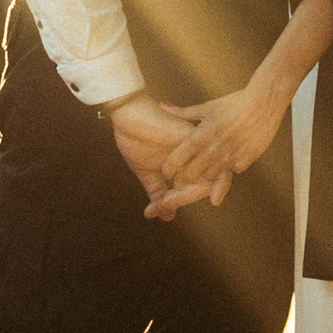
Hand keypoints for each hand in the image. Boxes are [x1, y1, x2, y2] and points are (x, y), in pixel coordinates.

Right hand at [107, 96, 213, 216]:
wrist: (127, 115)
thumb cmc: (136, 138)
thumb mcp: (147, 171)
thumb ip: (158, 192)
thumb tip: (167, 217)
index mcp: (186, 164)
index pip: (192, 190)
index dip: (174, 203)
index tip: (152, 211)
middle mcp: (195, 156)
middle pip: (202, 187)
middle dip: (182, 199)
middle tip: (163, 205)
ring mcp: (197, 147)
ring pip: (205, 178)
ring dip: (185, 193)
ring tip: (167, 200)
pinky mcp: (195, 138)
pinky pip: (204, 163)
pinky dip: (196, 180)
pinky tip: (178, 186)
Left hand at [159, 84, 289, 199]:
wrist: (264, 101)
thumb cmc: (234, 103)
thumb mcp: (207, 107)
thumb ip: (182, 112)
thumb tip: (162, 105)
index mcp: (200, 135)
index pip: (176, 160)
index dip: (169, 168)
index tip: (168, 170)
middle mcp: (213, 149)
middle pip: (190, 175)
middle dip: (186, 175)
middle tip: (187, 171)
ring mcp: (229, 157)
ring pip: (209, 178)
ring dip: (206, 173)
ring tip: (208, 165)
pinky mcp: (245, 161)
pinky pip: (230, 173)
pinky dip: (227, 168)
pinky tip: (229, 159)